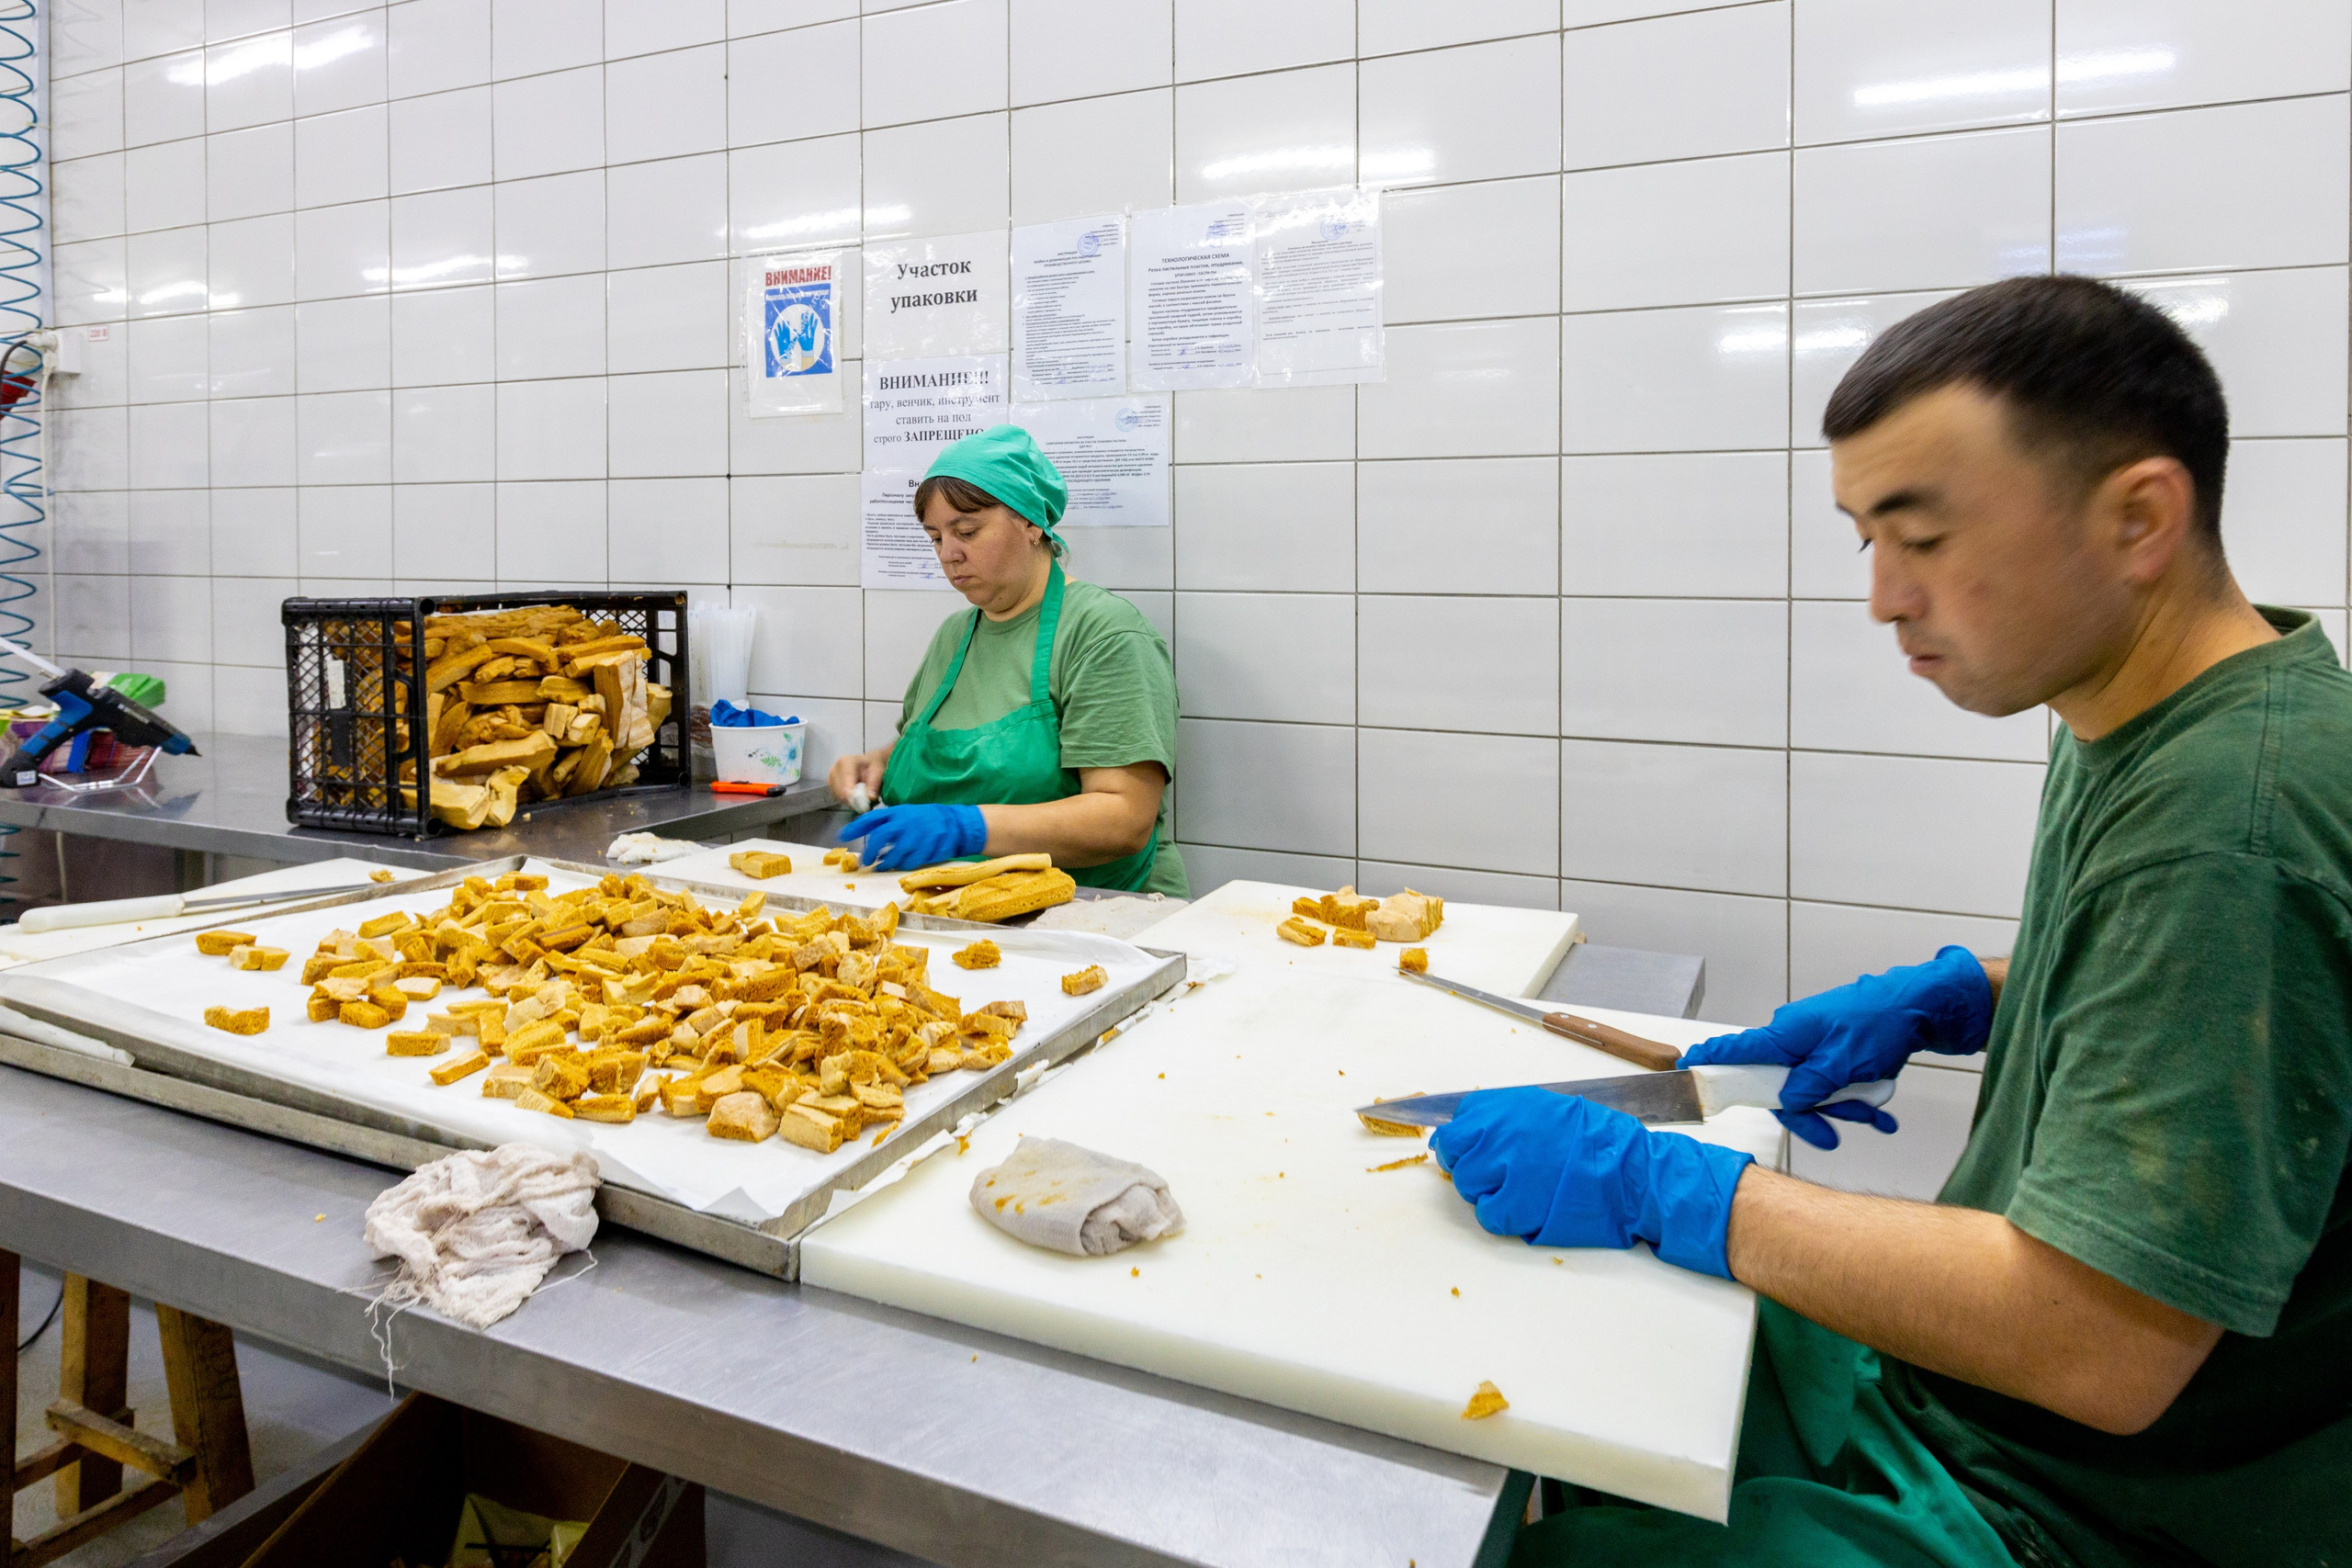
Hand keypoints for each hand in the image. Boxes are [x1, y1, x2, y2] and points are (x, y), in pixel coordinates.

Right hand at [827, 748, 886, 804]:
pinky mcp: (830, 785)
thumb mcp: (878, 772)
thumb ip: (874, 784)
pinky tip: (854, 795)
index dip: (853, 796)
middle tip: (866, 802)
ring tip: (861, 796)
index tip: (863, 804)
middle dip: (853, 800)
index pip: (846, 783)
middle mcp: (834, 769)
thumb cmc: (873, 766)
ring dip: (850, 801)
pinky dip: (847, 800)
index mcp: (845, 762)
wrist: (868, 763)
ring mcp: (830, 777)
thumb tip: (870, 798)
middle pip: (840, 792)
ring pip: (838, 797)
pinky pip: (837, 798)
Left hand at [840, 803, 986, 870]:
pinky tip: (900, 865)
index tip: (842, 836)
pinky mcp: (928, 848)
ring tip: (881, 866)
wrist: (955, 823)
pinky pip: (910, 862)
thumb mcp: (905, 814)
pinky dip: (902, 866)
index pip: (872, 818)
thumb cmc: (925, 819)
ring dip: (885, 862)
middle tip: (864, 861)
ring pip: (895, 853)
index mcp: (898, 812)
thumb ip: (887, 823)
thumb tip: (866, 836)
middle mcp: (906, 822)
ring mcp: (918, 835)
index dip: (856, 827)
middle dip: (870, 851)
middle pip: (880, 836)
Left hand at [1431, 1087, 1752, 1278]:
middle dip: (1467, 1165)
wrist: (1632, 1170)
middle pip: (1453, 1152)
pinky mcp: (1516, 1201)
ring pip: (1467, 1184)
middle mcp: (1500, 1130)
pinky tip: (1525, 1210)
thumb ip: (1511, 1119)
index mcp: (1508, 1105)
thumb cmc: (1602, 1142)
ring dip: (1486, 1192)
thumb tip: (1479, 1132)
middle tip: (1491, 1176)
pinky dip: (1503, 1217)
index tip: (1475, 1151)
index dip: (1465, 1141)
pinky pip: (1488, 1214)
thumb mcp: (1551, 1111)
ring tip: (1519, 1191)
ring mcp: (1505, 1166)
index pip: (1459, 1121)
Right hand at [1679, 945, 1992, 1150]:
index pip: (1738, 1048)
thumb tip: (1789, 1100)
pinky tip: (1881, 1113)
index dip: (1712, 1058)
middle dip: (1812, 1113)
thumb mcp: (1843, 1062)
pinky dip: (1856, 1101)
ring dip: (1843, 1109)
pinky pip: (1834, 1084)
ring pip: (1813, 1089)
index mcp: (1787, 1034)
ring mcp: (1816, 1047)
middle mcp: (1795, 1040)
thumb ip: (1810, 1084)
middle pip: (1782, 1086)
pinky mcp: (1836, 1053)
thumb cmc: (1879, 1023)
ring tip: (1874, 1115)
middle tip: (1833, 1135)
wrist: (1918, 1005)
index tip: (1687, 1066)